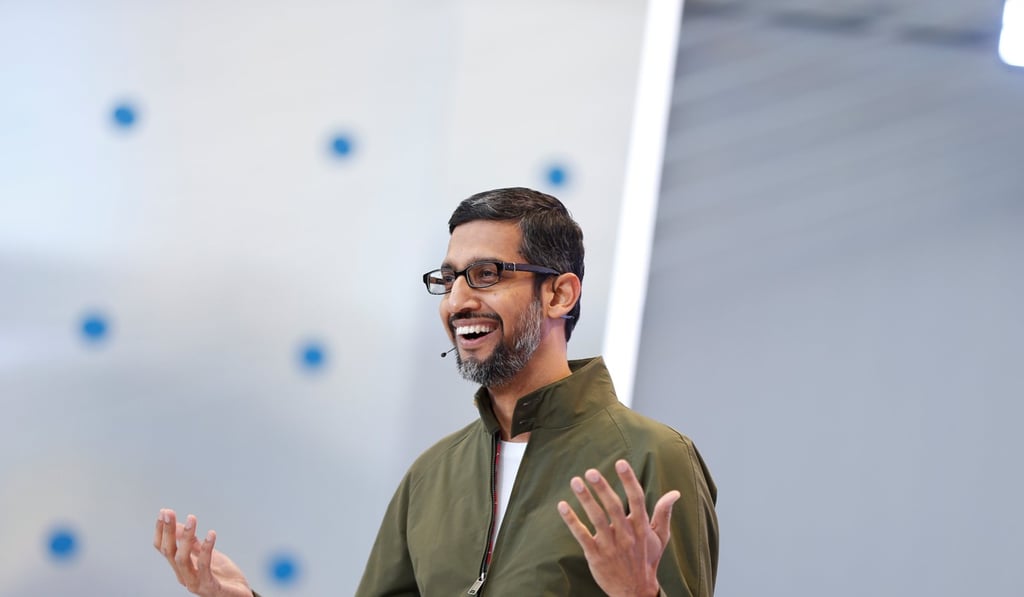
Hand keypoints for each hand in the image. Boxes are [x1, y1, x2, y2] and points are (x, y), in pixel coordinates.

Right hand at [154, 508, 252, 596]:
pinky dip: (206, 548)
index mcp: (181, 568)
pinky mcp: (209, 586)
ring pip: (182, 559)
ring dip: (185, 537)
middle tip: (168, 512)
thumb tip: (181, 525)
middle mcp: (184, 576)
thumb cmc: (222, 576)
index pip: (164, 549)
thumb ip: (194, 544)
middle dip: (168, 531)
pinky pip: (204, 566)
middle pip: (169, 552)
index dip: (161, 531)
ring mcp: (195, 582)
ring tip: (192, 518)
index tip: (163, 512)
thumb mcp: (207, 555)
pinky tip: (211, 534)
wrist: (239, 595)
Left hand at [557, 460, 679, 596]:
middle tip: (590, 472)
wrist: (635, 591)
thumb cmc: (647, 559)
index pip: (637, 499)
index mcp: (641, 527)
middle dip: (602, 488)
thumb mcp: (660, 537)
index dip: (629, 481)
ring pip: (596, 519)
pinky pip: (581, 536)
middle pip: (613, 507)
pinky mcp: (595, 556)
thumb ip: (664, 513)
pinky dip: (571, 521)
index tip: (620, 463)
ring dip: (585, 499)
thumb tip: (675, 493)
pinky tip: (562, 506)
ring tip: (575, 482)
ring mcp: (610, 546)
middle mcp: (626, 535)